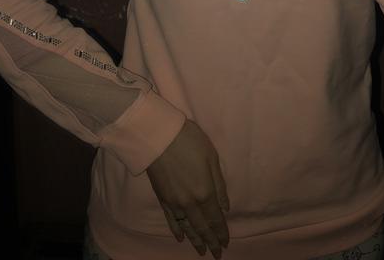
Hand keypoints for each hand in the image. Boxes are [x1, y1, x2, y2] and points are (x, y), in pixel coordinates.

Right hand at [146, 119, 229, 258]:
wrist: (158, 136)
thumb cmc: (190, 141)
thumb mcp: (212, 158)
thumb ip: (219, 185)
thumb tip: (225, 208)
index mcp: (205, 192)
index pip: (215, 219)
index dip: (221, 232)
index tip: (225, 243)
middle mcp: (190, 203)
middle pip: (202, 227)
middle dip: (210, 241)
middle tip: (216, 255)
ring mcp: (174, 203)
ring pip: (187, 227)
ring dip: (195, 240)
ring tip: (202, 251)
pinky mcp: (162, 198)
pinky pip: (171, 220)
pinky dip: (177, 230)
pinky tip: (181, 238)